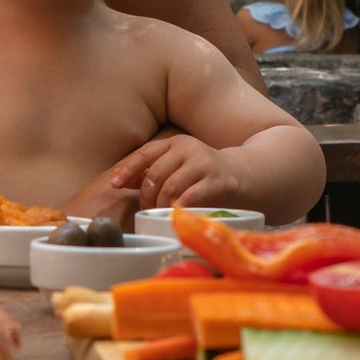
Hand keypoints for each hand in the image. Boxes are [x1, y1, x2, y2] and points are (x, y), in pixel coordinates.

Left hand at [125, 133, 247, 209]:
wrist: (244, 175)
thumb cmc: (204, 174)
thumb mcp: (178, 166)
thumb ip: (153, 171)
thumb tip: (121, 180)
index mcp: (175, 143)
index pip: (145, 153)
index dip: (127, 169)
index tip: (114, 184)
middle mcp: (189, 149)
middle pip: (155, 173)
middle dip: (146, 195)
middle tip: (145, 209)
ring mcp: (204, 164)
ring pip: (170, 187)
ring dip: (159, 205)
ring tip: (159, 214)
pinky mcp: (218, 181)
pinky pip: (189, 198)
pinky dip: (177, 209)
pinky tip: (174, 216)